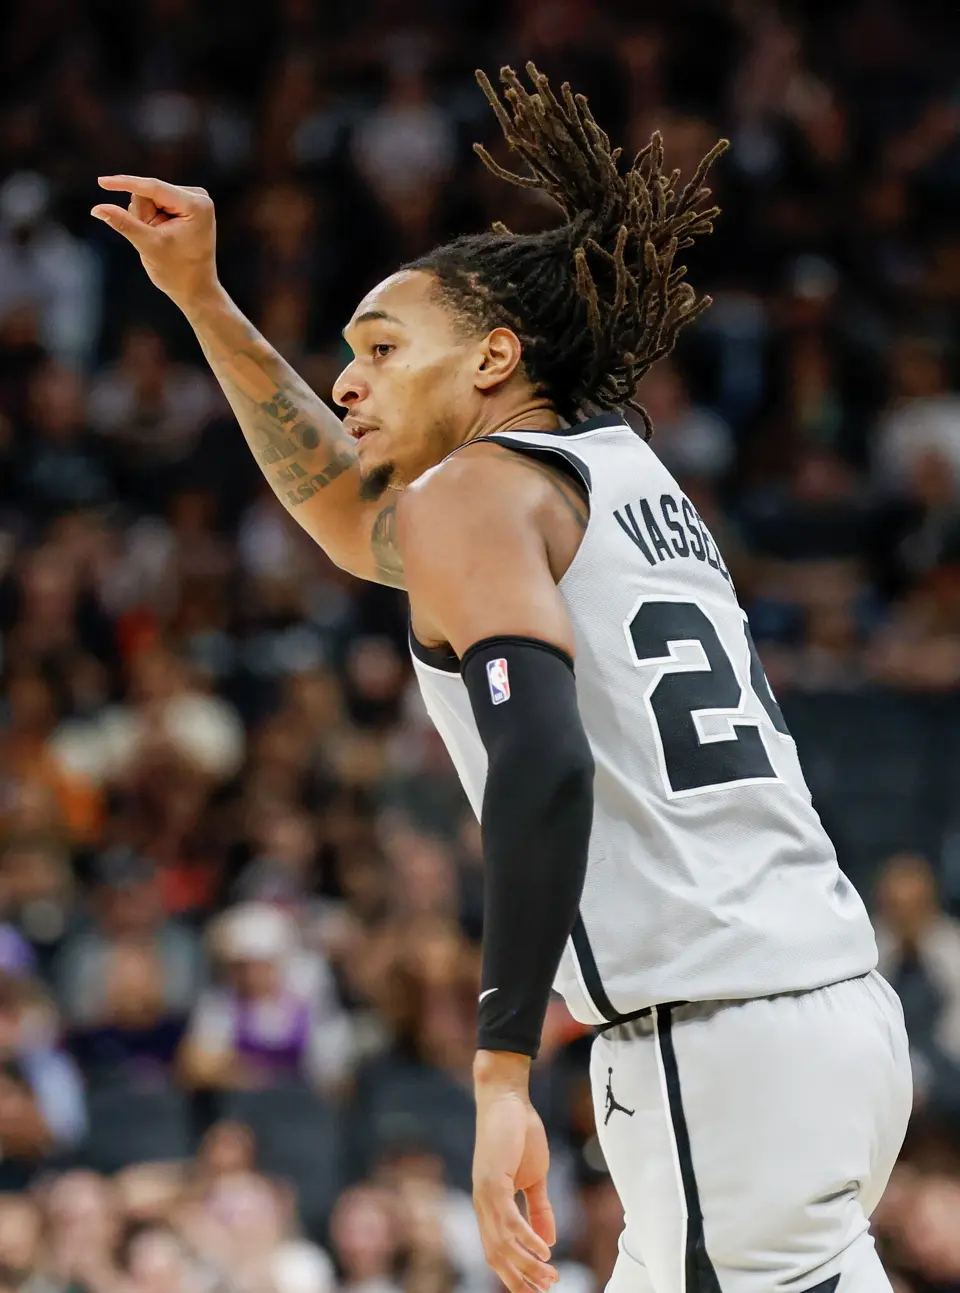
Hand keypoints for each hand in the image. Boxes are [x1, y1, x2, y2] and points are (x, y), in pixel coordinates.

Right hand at [92, 175, 219, 311]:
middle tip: (153, 237)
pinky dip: (152, 219)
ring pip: (151, 198)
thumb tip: (97, 209)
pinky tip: (162, 234)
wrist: (196, 290)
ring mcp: (193, 200)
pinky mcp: (187, 206)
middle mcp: (198, 197)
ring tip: (160, 239)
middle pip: (150, 193)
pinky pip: (157, 203)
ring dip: (147, 218)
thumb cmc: (178, 272)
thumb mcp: (148, 245)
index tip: (101, 182)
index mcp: (196, 205)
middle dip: (143, 214)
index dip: (125, 183)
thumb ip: (123, 224)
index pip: (153, 187)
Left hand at [473, 1063, 557, 1292]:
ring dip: (528, 1264)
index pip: (498, 1250)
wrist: (507, 1099)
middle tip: (546, 1291)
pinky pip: (509, 1220)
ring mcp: (485, 1194)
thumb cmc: (519, 1134)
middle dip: (521, 1278)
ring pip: (504, 1242)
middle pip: (498, 1255)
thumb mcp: (534, 1178)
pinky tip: (544, 1250)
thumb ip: (539, 1209)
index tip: (536, 1290)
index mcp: (490, 1205)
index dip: (514, 1273)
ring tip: (551, 1277)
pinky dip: (526, 1238)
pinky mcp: (493, 1181)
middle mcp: (483, 1204)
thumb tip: (549, 1241)